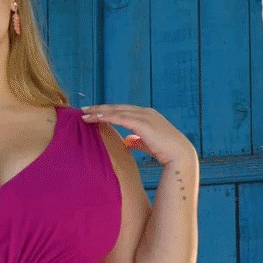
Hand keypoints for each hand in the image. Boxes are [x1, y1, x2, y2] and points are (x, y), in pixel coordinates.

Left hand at [80, 103, 194, 166]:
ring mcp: (144, 116)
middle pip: (117, 107)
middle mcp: (145, 112)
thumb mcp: (147, 143)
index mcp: (146, 115)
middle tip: (83, 109)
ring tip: (84, 114)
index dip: (108, 111)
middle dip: (100, 108)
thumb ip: (137, 140)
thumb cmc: (165, 151)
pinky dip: (108, 117)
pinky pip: (121, 118)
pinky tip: (96, 118)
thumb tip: (127, 141)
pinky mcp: (142, 123)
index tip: (94, 113)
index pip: (122, 111)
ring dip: (100, 112)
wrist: (179, 155)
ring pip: (117, 111)